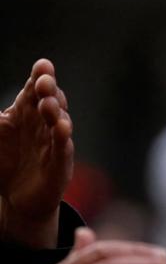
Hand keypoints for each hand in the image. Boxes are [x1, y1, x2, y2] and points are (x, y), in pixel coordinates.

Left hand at [0, 59, 73, 248]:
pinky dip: (62, 136)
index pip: (34, 90)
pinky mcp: (59, 163)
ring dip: (55, 110)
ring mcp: (53, 142)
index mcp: (25, 113)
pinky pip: (62, 147)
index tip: (43, 65)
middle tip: (44, 81)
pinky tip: (60, 126)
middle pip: (50, 101)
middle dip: (49, 90)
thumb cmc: (5, 163)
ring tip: (48, 102)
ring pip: (58, 121)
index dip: (41, 76)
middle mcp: (43, 124)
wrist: (16, 197)